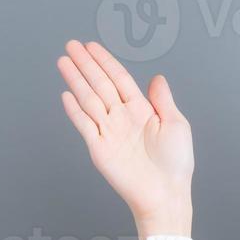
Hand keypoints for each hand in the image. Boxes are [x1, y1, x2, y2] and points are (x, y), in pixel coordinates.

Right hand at [56, 39, 193, 229]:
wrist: (164, 193)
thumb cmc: (175, 163)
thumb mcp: (175, 124)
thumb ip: (162, 99)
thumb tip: (157, 78)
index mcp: (141, 110)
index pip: (119, 79)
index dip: (105, 61)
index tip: (92, 46)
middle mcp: (122, 118)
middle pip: (100, 84)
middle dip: (85, 64)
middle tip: (71, 46)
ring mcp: (108, 132)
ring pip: (89, 99)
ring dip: (76, 80)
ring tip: (63, 62)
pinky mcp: (99, 149)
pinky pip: (84, 125)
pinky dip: (74, 110)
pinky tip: (66, 95)